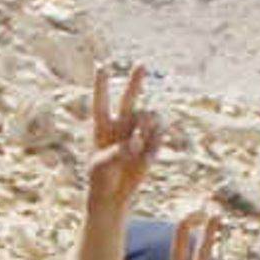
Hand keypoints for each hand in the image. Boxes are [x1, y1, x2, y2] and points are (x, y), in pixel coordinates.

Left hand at [83, 61, 162, 224]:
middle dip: (135, 82)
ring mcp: (137, 132)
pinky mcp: (151, 142)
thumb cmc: (101, 179)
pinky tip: (145, 155)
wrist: (114, 195)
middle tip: (141, 64)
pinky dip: (154, 142)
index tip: (101, 65)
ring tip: (137, 145)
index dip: (101, 84)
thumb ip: (116, 152)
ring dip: (146, 126)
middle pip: (129, 98)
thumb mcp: (101, 168)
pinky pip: (159, 133)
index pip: (101, 102)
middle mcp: (120, 124)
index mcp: (101, 127)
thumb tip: (135, 142)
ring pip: (147, 116)